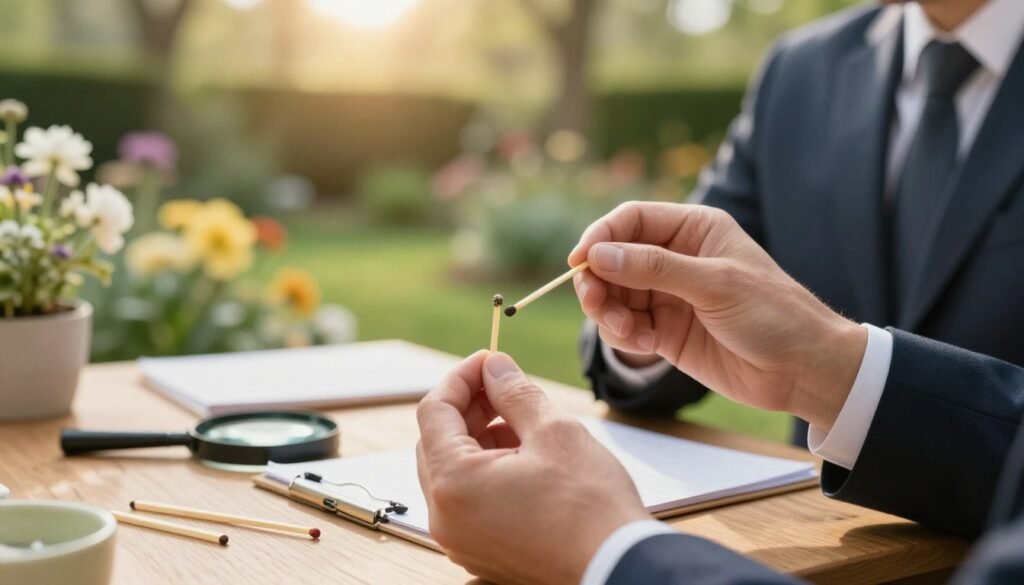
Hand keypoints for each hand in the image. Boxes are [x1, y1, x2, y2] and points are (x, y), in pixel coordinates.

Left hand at [416, 351, 648, 583]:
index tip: (489, 360)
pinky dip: (488, 469)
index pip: (434, 411)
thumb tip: (494, 367)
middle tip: (506, 385)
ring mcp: (460, 538)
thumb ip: (514, 392)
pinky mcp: (480, 550)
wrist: (617, 568)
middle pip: (438, 441)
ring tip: (524, 422)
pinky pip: (469, 499)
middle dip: (470, 407)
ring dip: (481, 437)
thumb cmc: (590, 506)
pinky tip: (525, 456)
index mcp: (453, 483)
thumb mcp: (553, 431)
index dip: (460, 377)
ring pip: (455, 470)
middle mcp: (445, 516)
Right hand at [569, 202, 866, 430]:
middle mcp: (676, 258)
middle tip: (595, 302)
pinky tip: (644, 344)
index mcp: (694, 230)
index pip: (632, 220)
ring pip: (613, 294)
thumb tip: (598, 255)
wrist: (803, 370)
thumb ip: (654, 268)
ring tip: (626, 331)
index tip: (578, 261)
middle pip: (613, 258)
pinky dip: (622, 334)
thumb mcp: (715, 284)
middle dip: (599, 280)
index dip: (600, 236)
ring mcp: (668, 296)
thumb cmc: (773, 315)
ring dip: (608, 311)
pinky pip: (624, 325)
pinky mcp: (664, 331)